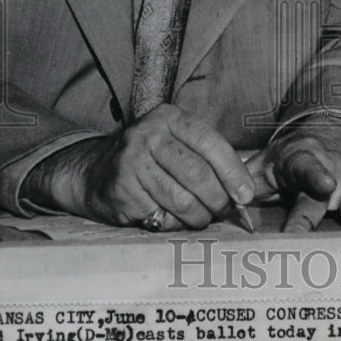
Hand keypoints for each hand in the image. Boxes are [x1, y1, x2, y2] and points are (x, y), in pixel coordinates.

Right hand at [22, 104, 254, 229]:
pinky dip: (174, 224)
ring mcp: (131, 162)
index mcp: (168, 117)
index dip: (232, 171)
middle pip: (197, 174)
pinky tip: (169, 217)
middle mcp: (147, 134)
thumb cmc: (149, 159)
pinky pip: (161, 216)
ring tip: (200, 217)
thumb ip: (207, 158)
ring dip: (199, 217)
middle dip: (218, 199)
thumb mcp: (174, 142)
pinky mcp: (122, 190)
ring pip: (182, 200)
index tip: (246, 195)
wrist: (94, 172)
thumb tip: (243, 192)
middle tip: (223, 211)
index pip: (209, 142)